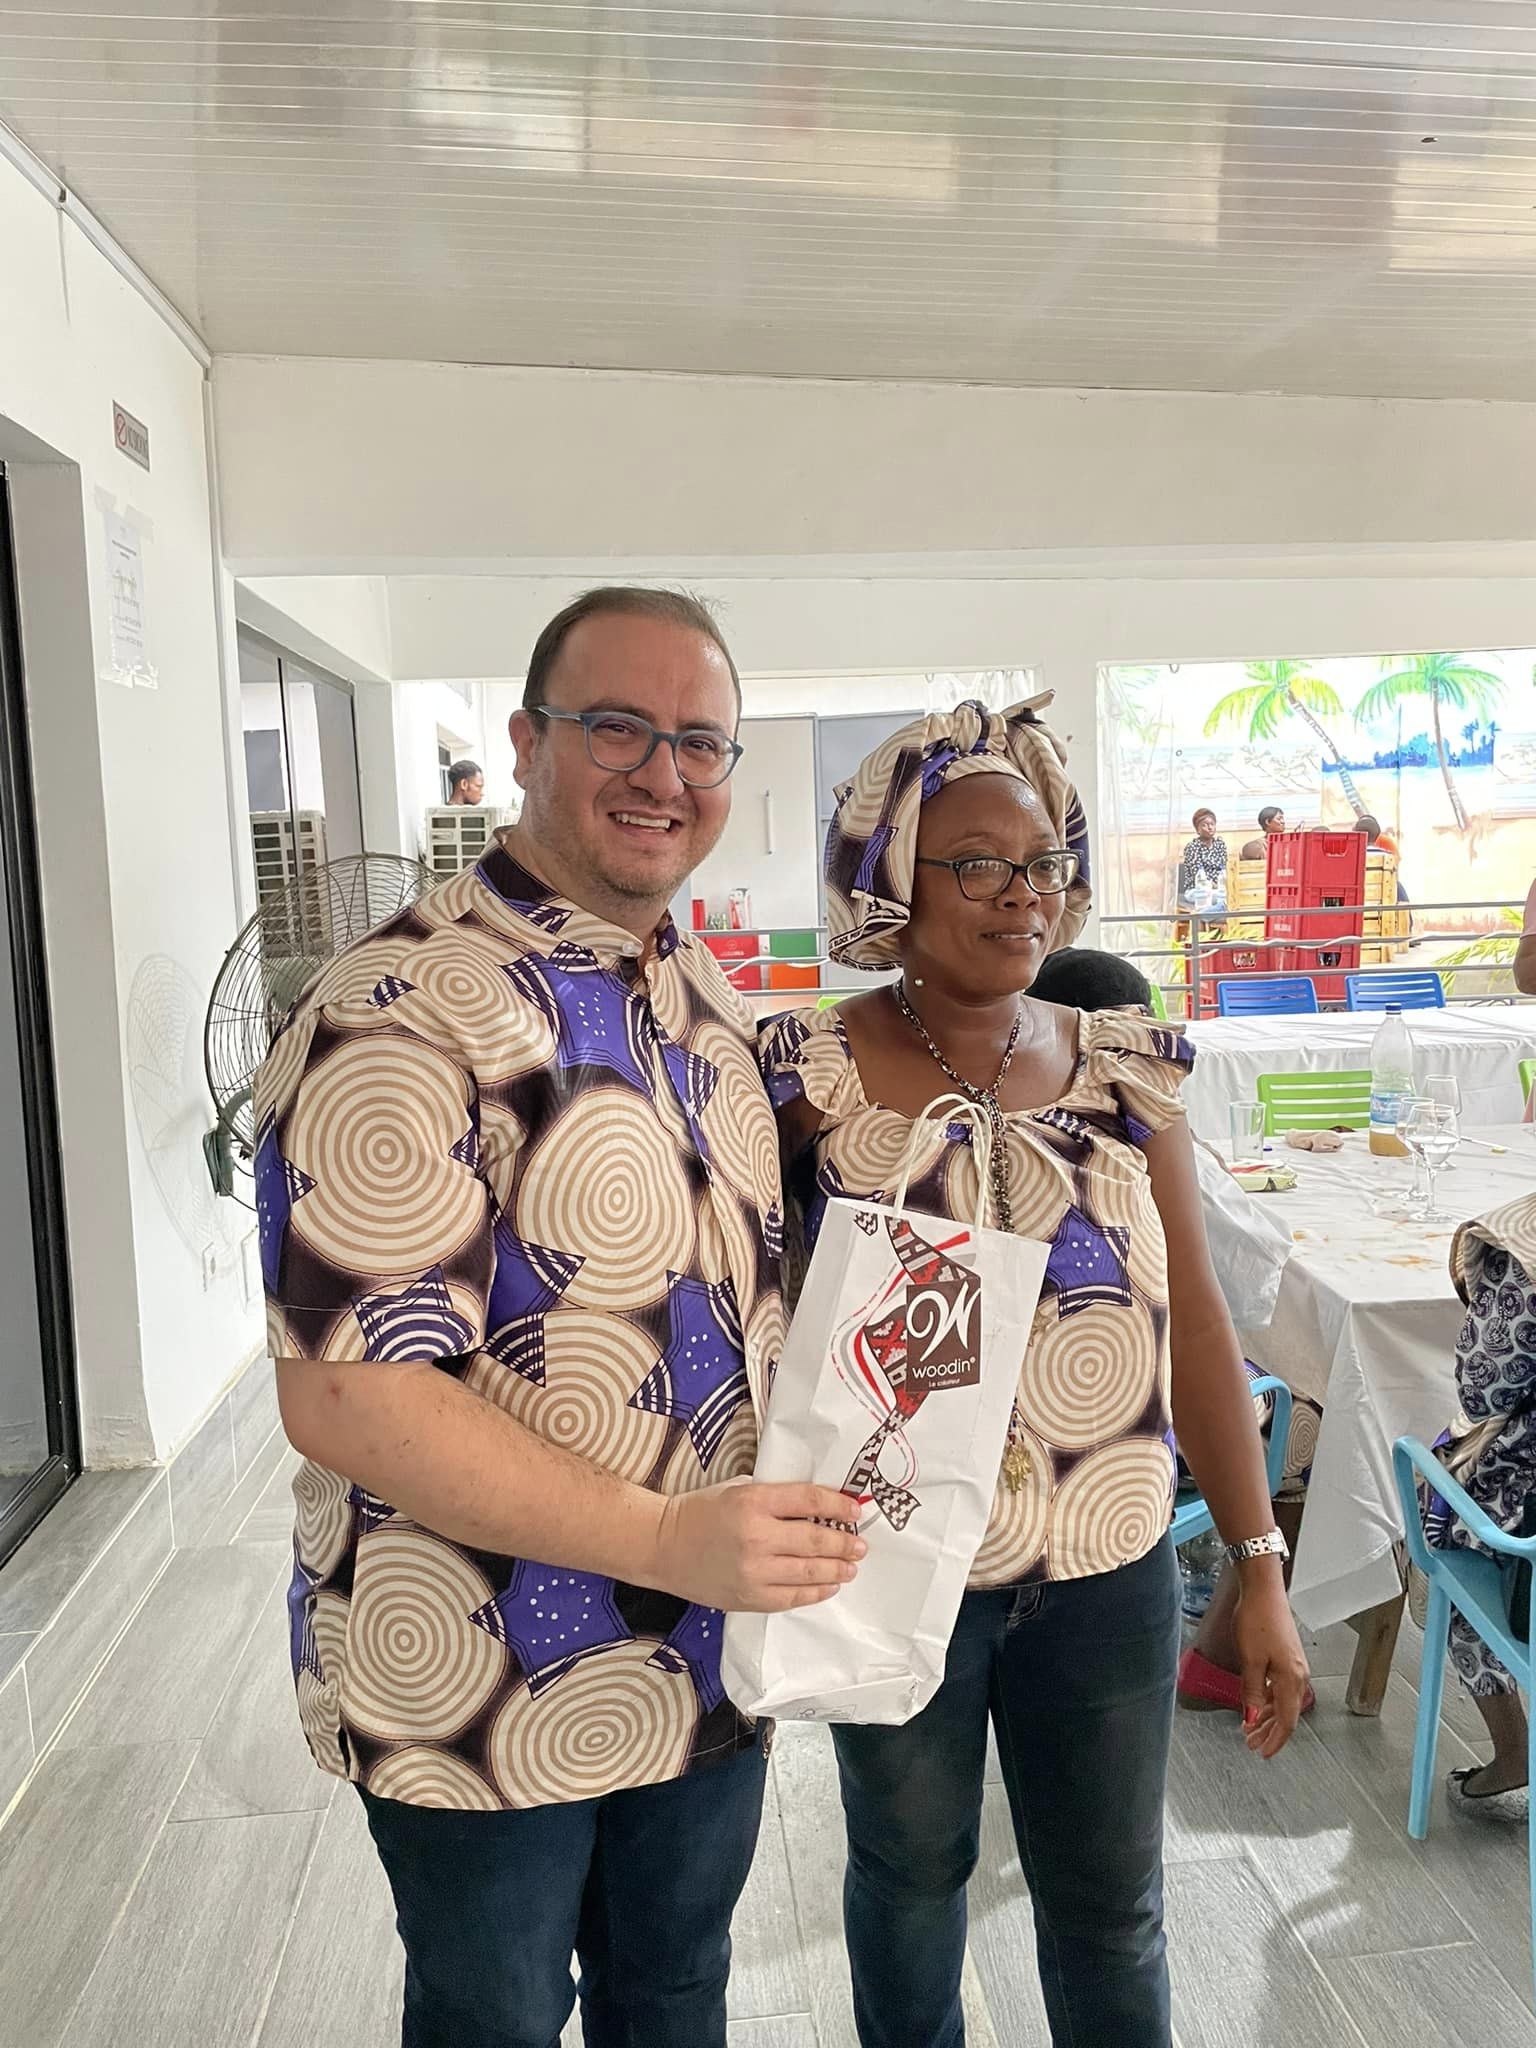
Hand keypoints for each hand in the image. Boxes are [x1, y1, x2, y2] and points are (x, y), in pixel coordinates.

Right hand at [649, 1481, 865, 1612]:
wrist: (665, 1546)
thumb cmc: (702, 1512)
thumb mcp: (740, 1490)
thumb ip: (776, 1498)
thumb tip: (819, 1507)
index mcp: (754, 1501)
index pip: (809, 1500)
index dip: (838, 1504)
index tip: (855, 1509)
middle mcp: (756, 1536)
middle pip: (815, 1538)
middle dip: (844, 1542)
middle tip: (860, 1544)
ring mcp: (753, 1571)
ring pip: (809, 1572)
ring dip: (836, 1568)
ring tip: (851, 1565)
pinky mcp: (749, 1597)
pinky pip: (792, 1597)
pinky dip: (815, 1592)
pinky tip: (829, 1585)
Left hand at [1233, 1569, 1310, 1758]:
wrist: (1263, 1590)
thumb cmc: (1256, 1621)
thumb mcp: (1249, 1660)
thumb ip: (1250, 1692)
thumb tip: (1250, 1720)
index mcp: (1291, 1680)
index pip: (1287, 1721)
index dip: (1275, 1740)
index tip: (1262, 1753)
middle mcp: (1298, 1676)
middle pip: (1286, 1714)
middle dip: (1269, 1732)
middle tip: (1251, 1744)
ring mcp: (1294, 1666)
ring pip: (1282, 1702)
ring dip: (1266, 1717)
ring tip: (1250, 1729)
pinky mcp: (1287, 1657)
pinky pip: (1280, 1688)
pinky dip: (1268, 1700)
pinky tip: (1255, 1704)